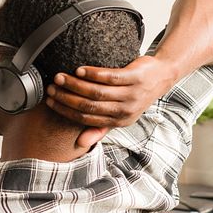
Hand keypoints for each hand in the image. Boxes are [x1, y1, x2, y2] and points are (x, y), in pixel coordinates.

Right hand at [46, 55, 177, 142]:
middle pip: (89, 106)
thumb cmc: (137, 94)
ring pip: (97, 92)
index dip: (65, 110)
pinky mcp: (135, 78)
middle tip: (52, 87)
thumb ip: (100, 128)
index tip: (50, 101)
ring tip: (61, 77)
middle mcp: (124, 111)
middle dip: (66, 97)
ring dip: (75, 84)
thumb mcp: (120, 115)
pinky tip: (80, 70)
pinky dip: (92, 74)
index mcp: (118, 122)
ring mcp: (131, 94)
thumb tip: (80, 143)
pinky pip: (109, 77)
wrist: (161, 76)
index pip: (86, 118)